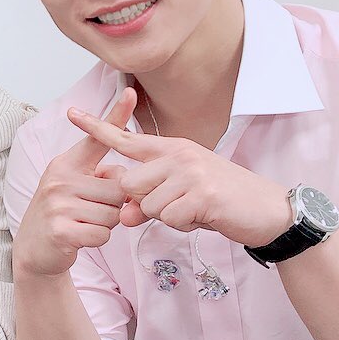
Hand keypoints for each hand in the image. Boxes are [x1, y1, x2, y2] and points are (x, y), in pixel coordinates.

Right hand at [12, 89, 138, 278]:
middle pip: (119, 189)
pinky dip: (98, 240)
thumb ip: (98, 176)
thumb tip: (125, 179)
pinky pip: (103, 234)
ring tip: (83, 223)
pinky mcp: (61, 230)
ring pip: (113, 215)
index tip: (132, 92)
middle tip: (91, 210)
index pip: (95, 138)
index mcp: (65, 164)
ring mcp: (58, 204)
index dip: (115, 115)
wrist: (34, 249)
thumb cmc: (62, 214)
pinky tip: (80, 238)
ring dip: (106, 225)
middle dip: (114, 206)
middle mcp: (59, 179)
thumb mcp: (73, 186)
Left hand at [68, 105, 292, 246]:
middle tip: (176, 204)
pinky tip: (203, 217)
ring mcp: (191, 172)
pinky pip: (170, 218)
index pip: (127, 139)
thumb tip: (123, 216)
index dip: (97, 128)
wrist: (267, 211)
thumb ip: (147, 203)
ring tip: (194, 209)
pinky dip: (183, 226)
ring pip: (148, 205)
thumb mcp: (180, 198)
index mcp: (172, 149)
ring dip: (168, 217)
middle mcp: (179, 154)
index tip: (72, 113)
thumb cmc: (220, 201)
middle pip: (130, 184)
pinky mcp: (202, 193)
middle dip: (145, 204)